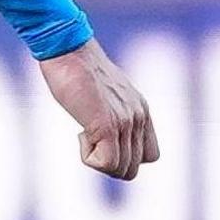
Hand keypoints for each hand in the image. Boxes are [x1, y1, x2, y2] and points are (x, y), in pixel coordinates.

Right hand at [39, 39, 157, 179]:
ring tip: (84, 132)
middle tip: (89, 139)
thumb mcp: (105, 94)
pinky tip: (80, 133)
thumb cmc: (78, 70)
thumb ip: (112, 112)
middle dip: (107, 162)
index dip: (125, 157)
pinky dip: (88, 157)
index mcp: (141, 110)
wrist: (68, 50)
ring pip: (121, 170)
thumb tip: (102, 132)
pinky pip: (106, 163)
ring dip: (96, 160)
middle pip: (132, 168)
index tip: (103, 140)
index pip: (150, 156)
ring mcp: (125, 122)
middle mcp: (138, 117)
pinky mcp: (107, 125)